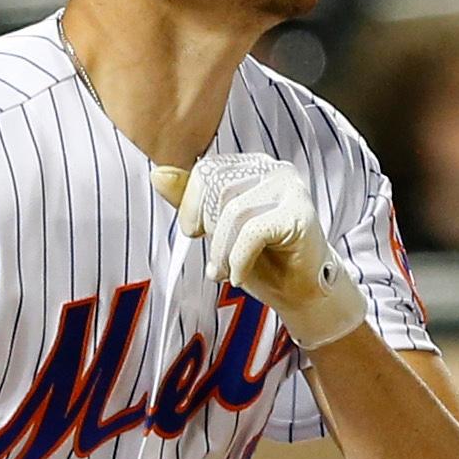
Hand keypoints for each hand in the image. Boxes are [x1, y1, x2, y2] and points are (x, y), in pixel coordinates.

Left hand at [154, 156, 366, 348]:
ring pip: (234, 212)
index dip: (192, 208)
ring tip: (228, 272)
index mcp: (252, 167)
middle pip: (219, 190)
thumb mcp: (216, 228)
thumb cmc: (262, 259)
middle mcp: (274, 170)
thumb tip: (158, 174)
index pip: (206, 171)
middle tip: (219, 262)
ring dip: (223, 252)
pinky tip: (241, 276)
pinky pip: (253, 231)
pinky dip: (239, 259)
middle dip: (211, 233)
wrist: (300, 292)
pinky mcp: (301, 215)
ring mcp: (291, 190)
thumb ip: (190, 200)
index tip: (199, 235)